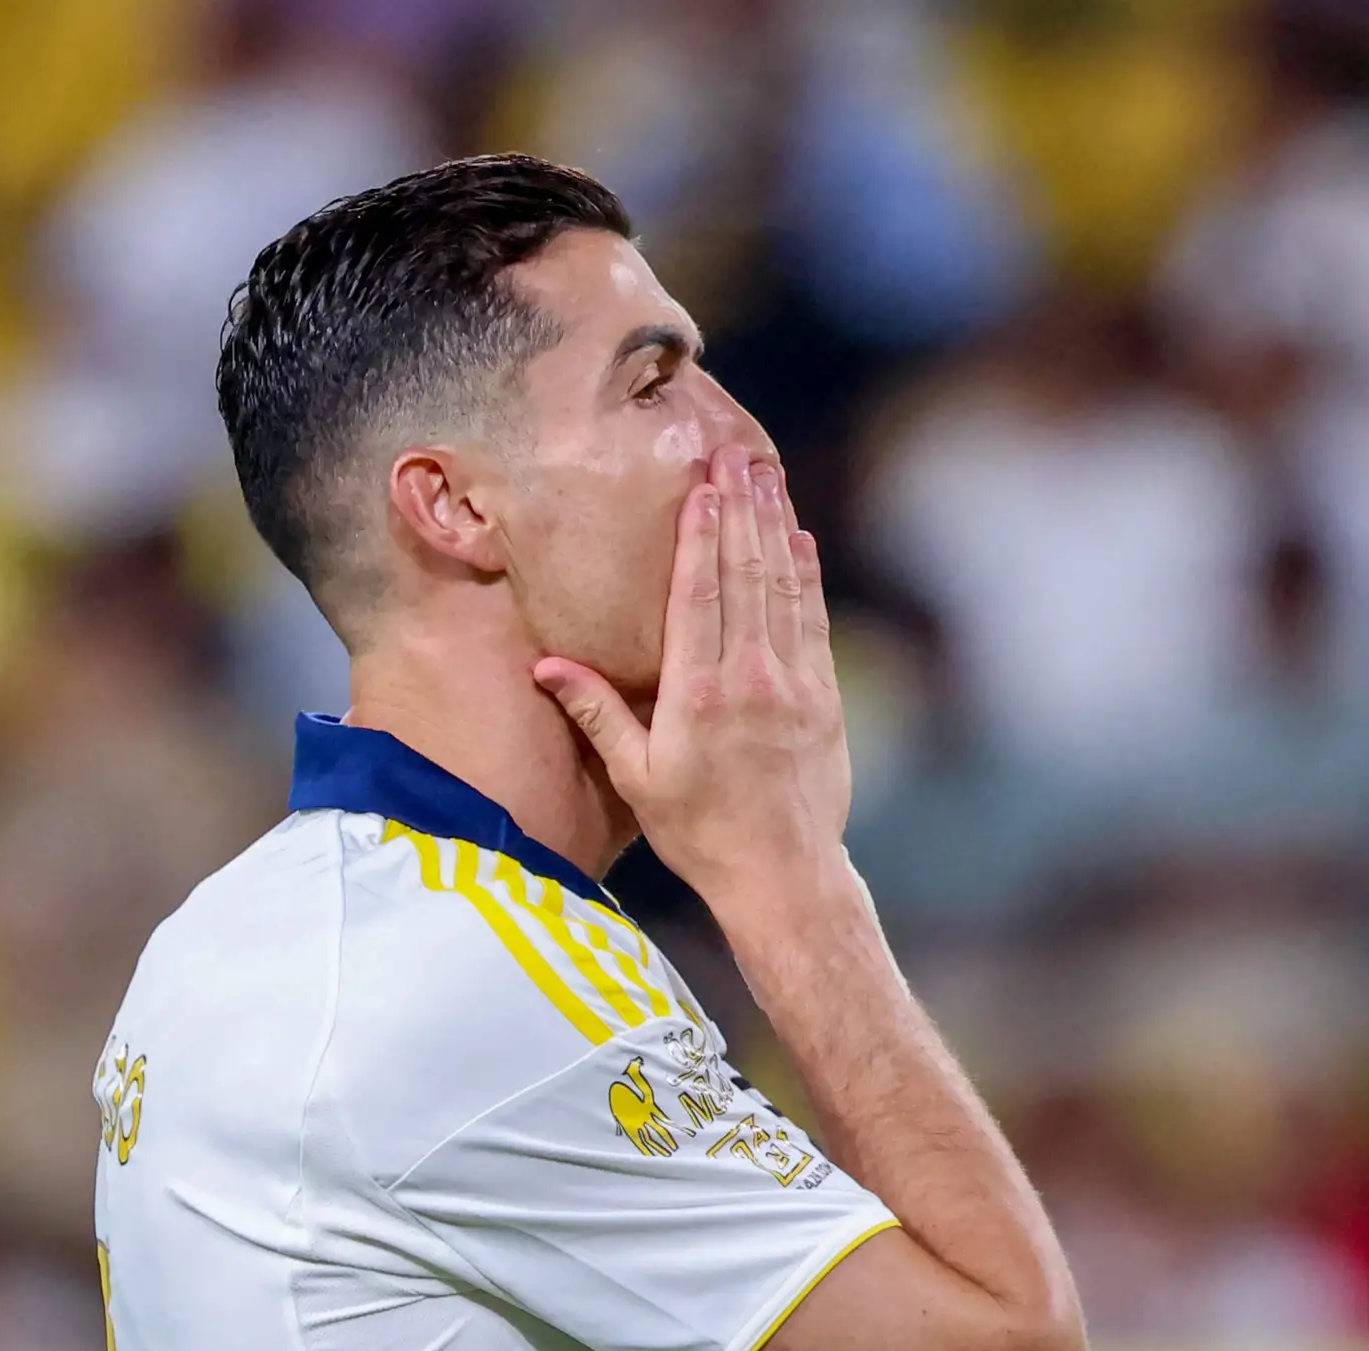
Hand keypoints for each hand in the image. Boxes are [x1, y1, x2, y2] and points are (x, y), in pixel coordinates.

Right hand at [533, 444, 852, 912]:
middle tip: (737, 457)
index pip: (699, 597)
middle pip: (746, 577)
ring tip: (767, 479)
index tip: (702, 487)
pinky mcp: (825, 700)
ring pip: (784, 591)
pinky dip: (807, 578)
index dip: (701, 537)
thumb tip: (544, 666)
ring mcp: (794, 687)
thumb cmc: (700, 832)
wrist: (783, 876)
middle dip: (741, 512)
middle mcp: (750, 681)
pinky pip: (813, 623)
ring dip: (776, 530)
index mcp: (698, 696)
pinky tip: (800, 541)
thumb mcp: (638, 779)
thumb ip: (597, 716)